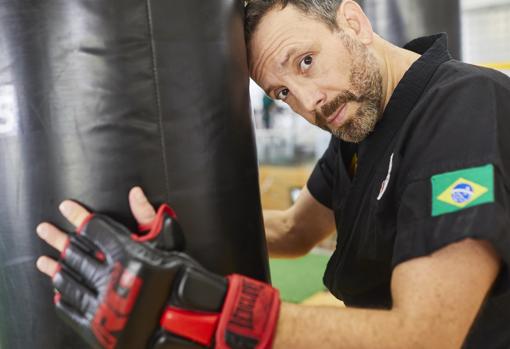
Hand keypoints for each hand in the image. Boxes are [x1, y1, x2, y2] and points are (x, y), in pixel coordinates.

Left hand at [36, 187, 280, 348]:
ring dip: (54, 268)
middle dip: (57, 238)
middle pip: (75, 253)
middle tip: (44, 229)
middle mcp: (109, 277)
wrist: (190, 321)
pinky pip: (72, 310)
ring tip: (42, 260)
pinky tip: (57, 292)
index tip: (66, 207)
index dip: (78, 216)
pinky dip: (63, 299)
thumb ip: (149, 217)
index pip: (94, 229)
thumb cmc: (183, 278)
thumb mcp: (171, 243)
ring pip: (68, 281)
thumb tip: (134, 193)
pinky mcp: (99, 327)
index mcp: (126, 254)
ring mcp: (101, 304)